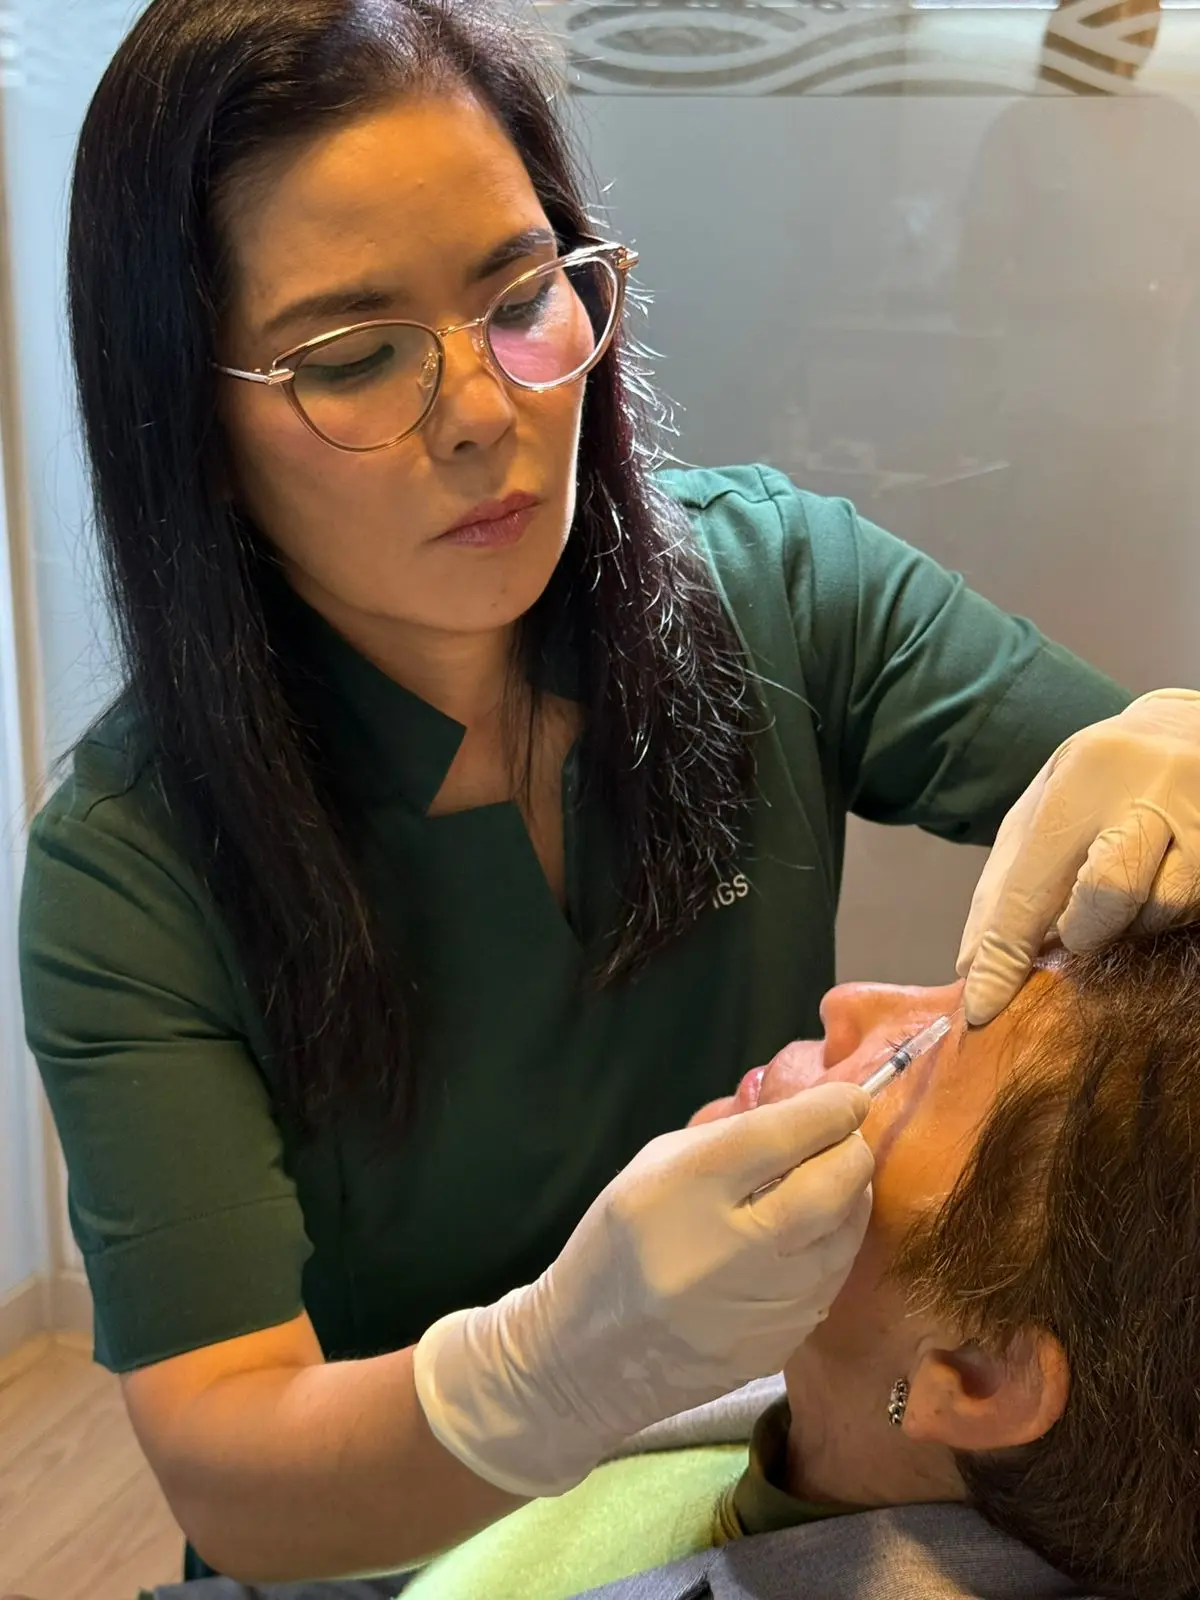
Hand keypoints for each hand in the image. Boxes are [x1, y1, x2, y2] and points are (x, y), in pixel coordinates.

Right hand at [414, 1083, 872, 1496]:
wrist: (587, 1356)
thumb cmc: (618, 1243)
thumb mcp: (654, 1167)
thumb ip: (731, 1136)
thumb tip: (806, 1113)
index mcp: (682, 1190)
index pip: (778, 1137)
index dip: (829, 1110)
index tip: (851, 1097)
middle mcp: (724, 1250)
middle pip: (829, 1189)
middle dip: (852, 1152)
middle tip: (849, 1137)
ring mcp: (755, 1308)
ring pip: (842, 1239)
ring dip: (852, 1200)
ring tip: (839, 1179)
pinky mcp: (775, 1347)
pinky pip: (829, 1283)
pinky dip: (833, 1247)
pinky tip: (817, 1232)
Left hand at [958, 688, 1199, 1025]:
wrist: (1186, 733)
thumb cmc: (1096, 786)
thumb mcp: (1039, 811)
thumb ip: (1002, 887)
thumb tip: (971, 965)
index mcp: (1084, 778)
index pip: (1033, 882)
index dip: (1005, 955)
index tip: (983, 1006)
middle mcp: (1151, 791)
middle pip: (1109, 893)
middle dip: (1082, 930)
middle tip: (1077, 927)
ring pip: (1163, 909)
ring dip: (1132, 924)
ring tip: (1123, 895)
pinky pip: (1197, 912)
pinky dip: (1166, 915)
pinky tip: (1156, 887)